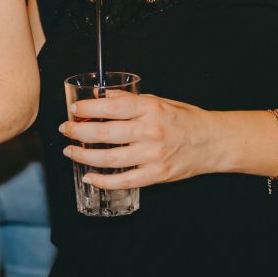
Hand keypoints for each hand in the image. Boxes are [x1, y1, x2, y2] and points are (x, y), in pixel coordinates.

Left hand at [59, 92, 213, 188]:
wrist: (212, 142)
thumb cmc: (184, 120)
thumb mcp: (159, 101)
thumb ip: (130, 100)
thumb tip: (102, 95)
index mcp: (151, 109)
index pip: (112, 106)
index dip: (88, 108)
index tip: (74, 109)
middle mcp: (151, 131)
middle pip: (105, 133)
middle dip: (79, 131)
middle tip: (66, 129)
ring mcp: (153, 155)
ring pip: (109, 159)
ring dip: (84, 156)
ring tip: (70, 151)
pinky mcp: (156, 175)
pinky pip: (123, 180)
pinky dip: (103, 181)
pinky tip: (89, 176)